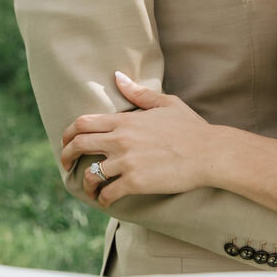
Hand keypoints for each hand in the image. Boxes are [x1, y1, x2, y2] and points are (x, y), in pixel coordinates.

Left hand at [58, 72, 232, 204]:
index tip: (65, 142)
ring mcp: (127, 161)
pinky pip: (109, 192)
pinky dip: (103, 198)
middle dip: (66, 155)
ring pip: (91, 173)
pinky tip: (106, 200)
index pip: (84, 122)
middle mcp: (121, 139)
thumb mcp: (166, 103)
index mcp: (126, 120)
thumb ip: (138, 92)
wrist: (210, 153)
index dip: (68, 133)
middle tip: (66, 164)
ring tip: (90, 188)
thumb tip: (118, 77)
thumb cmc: (191, 128)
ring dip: (86, 183)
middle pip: (79, 145)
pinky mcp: (136, 182)